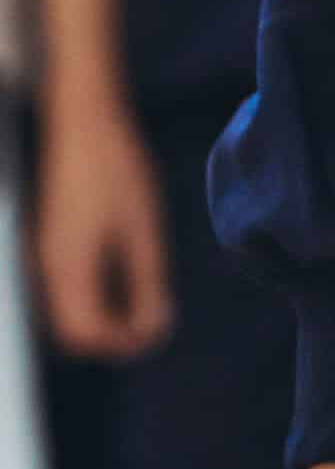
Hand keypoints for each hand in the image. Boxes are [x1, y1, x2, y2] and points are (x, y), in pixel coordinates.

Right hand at [36, 96, 174, 357]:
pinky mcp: (50, 243)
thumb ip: (147, 279)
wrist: (82, 124)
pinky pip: (67, 287)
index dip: (120, 343)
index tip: (156, 335)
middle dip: (112, 335)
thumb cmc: (114, 169)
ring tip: (147, 301)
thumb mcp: (142, 226)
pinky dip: (97, 295)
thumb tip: (155, 325)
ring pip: (68, 309)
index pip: (84, 332)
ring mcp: (44, 257)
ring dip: (105, 316)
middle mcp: (46, 270)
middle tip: (154, 323)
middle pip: (71, 328)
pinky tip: (127, 277)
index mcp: (67, 269)